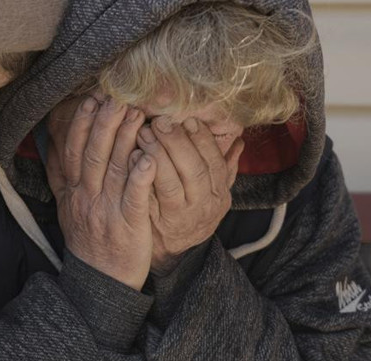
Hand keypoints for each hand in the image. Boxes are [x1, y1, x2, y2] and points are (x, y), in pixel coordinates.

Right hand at [46, 96, 154, 289]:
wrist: (99, 281)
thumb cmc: (89, 238)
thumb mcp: (67, 206)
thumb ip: (62, 175)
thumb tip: (53, 144)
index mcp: (73, 192)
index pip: (74, 151)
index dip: (81, 124)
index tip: (91, 100)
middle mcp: (86, 198)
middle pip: (93, 154)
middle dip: (104, 123)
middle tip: (116, 97)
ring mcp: (107, 211)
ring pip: (114, 169)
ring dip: (125, 140)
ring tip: (137, 115)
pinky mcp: (128, 226)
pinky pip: (134, 197)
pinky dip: (140, 176)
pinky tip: (149, 156)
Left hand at [136, 116, 243, 274]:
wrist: (172, 251)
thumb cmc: (190, 211)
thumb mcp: (212, 192)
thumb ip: (224, 167)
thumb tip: (238, 139)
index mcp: (219, 194)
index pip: (215, 163)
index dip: (203, 140)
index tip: (189, 120)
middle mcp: (203, 206)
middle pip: (195, 171)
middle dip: (177, 143)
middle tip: (161, 121)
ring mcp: (180, 216)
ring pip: (171, 184)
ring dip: (157, 155)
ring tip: (144, 132)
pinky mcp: (156, 223)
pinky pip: (150, 197)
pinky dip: (141, 175)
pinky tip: (131, 156)